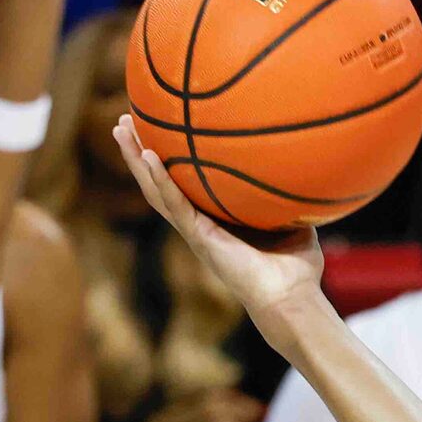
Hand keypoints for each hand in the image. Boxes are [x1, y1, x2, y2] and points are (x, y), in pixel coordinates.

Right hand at [112, 118, 326, 330]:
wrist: (292, 299)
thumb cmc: (296, 269)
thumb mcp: (294, 221)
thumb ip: (288, 196)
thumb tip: (301, 165)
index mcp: (217, 222)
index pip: (186, 185)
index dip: (171, 160)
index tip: (159, 128)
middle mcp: (200, 226)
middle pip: (160, 184)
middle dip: (140, 153)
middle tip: (124, 122)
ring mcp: (196, 232)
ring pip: (156, 192)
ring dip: (137, 160)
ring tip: (120, 129)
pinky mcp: (199, 238)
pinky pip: (175, 204)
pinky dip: (160, 179)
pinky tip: (147, 155)